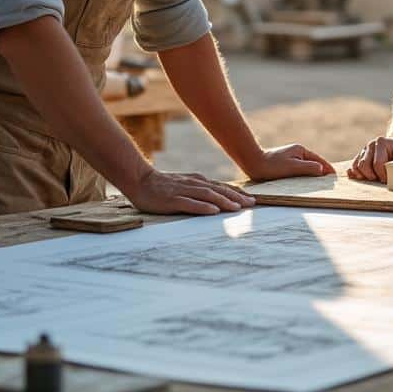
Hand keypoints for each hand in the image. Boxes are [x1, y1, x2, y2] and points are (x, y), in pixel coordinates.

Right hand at [123, 168, 255, 215]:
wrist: (139, 180)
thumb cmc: (162, 185)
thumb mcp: (184, 184)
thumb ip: (198, 189)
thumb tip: (216, 198)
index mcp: (197, 181)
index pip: (221, 186)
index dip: (237, 193)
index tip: (251, 199)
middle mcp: (193, 184)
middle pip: (219, 190)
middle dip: (236, 197)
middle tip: (252, 204)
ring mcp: (183, 191)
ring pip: (207, 196)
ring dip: (224, 201)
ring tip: (237, 208)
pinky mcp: (172, 200)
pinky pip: (190, 203)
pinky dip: (203, 207)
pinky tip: (213, 212)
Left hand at [245, 143, 335, 180]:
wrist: (252, 163)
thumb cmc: (271, 165)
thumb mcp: (292, 167)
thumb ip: (308, 167)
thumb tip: (322, 169)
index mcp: (301, 150)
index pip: (319, 160)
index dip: (328, 169)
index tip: (335, 177)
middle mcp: (297, 152)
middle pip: (314, 163)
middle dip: (322, 172)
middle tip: (331, 182)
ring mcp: (291, 158)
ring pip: (307, 167)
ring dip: (313, 174)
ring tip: (320, 184)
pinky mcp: (285, 165)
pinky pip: (299, 171)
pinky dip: (305, 176)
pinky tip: (305, 184)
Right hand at [346, 135, 392, 182]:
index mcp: (381, 142)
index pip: (377, 163)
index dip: (382, 175)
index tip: (388, 180)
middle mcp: (370, 145)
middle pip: (364, 165)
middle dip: (372, 176)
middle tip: (381, 179)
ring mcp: (363, 151)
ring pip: (356, 167)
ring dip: (363, 176)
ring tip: (374, 178)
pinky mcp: (359, 157)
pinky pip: (352, 167)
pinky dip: (355, 174)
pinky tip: (363, 177)